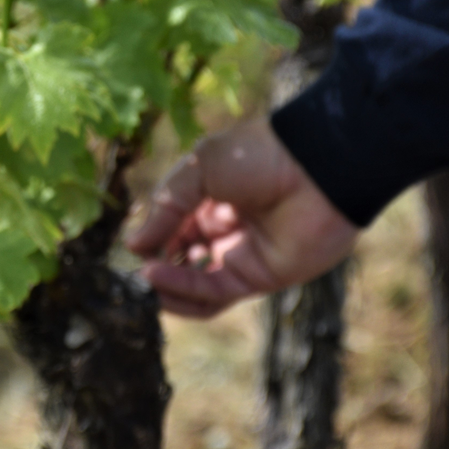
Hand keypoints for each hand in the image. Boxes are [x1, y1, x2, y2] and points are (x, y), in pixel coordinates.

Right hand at [126, 119, 358, 318]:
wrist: (315, 169)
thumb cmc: (260, 155)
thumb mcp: (199, 169)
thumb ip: (166, 208)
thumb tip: (134, 245)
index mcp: (213, 200)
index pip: (173, 228)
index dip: (152, 238)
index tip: (133, 245)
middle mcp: (226, 231)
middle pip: (182, 259)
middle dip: (156, 265)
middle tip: (134, 270)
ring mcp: (242, 257)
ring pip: (195, 285)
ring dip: (166, 286)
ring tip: (143, 279)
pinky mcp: (257, 279)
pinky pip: (213, 293)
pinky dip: (183, 289)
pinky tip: (157, 277)